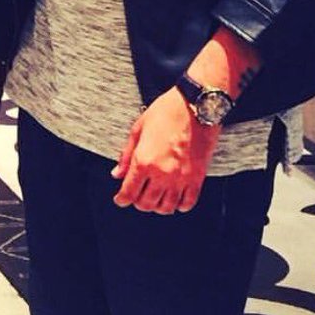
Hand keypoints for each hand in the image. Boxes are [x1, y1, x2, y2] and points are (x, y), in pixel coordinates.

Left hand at [111, 87, 219, 213]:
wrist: (195, 106)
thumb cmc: (166, 112)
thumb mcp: (138, 129)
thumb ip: (126, 155)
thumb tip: (117, 174)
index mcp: (144, 161)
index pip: (129, 192)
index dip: (122, 200)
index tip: (120, 200)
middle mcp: (162, 173)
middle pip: (146, 204)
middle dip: (138, 202)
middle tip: (136, 196)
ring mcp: (181, 178)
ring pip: (167, 208)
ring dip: (158, 206)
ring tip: (155, 197)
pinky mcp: (197, 178)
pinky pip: (188, 203)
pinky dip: (179, 206)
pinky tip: (175, 199)